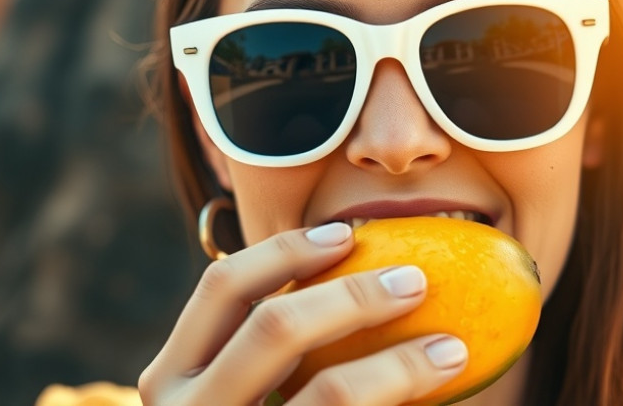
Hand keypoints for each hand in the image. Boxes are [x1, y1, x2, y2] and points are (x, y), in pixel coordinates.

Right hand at [138, 222, 467, 404]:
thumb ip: (266, 350)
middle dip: (354, 296)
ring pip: (330, 390)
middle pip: (274, 326)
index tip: (347, 234)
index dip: (285, 250)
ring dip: (401, 363)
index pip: (222, 286)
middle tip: (415, 281)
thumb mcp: (230, 395)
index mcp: (171, 375)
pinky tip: (438, 389)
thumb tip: (363, 276)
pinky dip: (399, 398)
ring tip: (450, 349)